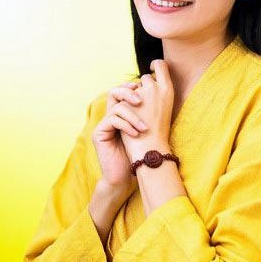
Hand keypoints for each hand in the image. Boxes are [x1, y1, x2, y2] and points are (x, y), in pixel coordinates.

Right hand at [91, 81, 149, 201]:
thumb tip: (162, 94)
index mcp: (121, 113)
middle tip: (140, 100)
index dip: (132, 87)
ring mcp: (103, 124)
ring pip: (116, 108)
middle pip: (115, 92)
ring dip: (133, 116)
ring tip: (144, 128)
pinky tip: (136, 134)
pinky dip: (126, 125)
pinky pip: (112, 120)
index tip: (145, 89)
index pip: (123, 91)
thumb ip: (148, 113)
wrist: (126, 175)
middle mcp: (110, 116)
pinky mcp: (98, 133)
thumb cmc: (139, 154)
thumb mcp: (147, 130)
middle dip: (128, 93)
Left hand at [120, 60, 174, 162]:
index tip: (151, 68)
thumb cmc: (159, 131)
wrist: (151, 148)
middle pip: (145, 78)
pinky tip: (129, 120)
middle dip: (142, 88)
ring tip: (138, 116)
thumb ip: (157, 93)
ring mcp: (140, 94)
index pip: (161, 65)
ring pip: (132, 89)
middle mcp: (154, 88)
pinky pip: (123, 99)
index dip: (155, 64)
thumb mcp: (164, 107)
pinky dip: (124, 108)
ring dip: (132, 99)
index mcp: (168, 90)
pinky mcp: (126, 102)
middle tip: (143, 105)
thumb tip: (145, 80)